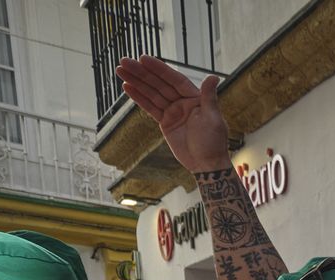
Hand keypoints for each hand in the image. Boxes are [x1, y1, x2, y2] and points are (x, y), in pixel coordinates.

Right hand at [115, 55, 231, 172]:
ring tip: (120, 70)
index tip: (143, 59)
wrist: (206, 164)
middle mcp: (183, 102)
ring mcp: (173, 111)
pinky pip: (150, 107)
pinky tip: (127, 87)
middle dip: (142, 73)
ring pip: (152, 93)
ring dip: (136, 82)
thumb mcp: (212, 119)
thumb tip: (213, 76)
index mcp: (195, 98)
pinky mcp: (165, 122)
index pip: (174, 79)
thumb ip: (209, 97)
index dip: (159, 69)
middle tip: (124, 62)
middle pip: (159, 84)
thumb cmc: (214, 142)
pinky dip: (138, 97)